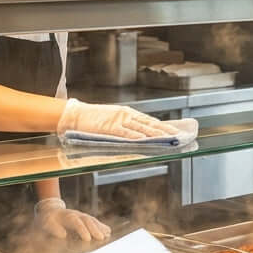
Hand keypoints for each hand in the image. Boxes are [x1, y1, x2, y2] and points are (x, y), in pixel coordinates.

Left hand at [35, 197, 110, 242]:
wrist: (50, 210)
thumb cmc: (47, 220)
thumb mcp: (45, 223)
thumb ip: (53, 228)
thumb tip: (62, 235)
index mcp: (65, 216)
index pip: (75, 221)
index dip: (82, 230)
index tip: (87, 239)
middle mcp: (75, 214)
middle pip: (86, 220)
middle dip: (94, 229)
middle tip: (101, 238)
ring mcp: (80, 215)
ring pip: (91, 220)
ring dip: (99, 227)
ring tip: (107, 235)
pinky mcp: (84, 218)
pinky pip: (94, 221)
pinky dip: (101, 226)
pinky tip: (108, 231)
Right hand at [57, 99, 178, 139]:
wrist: (75, 115)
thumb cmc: (93, 118)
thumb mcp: (114, 117)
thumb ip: (127, 124)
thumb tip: (142, 132)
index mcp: (127, 112)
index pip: (149, 120)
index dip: (163, 126)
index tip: (175, 131)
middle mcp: (125, 115)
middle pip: (148, 123)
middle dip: (164, 130)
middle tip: (177, 135)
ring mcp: (118, 121)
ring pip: (140, 128)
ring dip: (154, 134)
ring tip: (167, 139)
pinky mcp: (109, 127)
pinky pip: (125, 133)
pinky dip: (136, 136)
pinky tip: (145, 140)